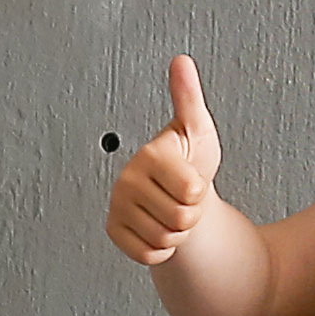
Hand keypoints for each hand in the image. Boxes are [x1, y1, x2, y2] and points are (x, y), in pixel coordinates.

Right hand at [108, 55, 224, 267]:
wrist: (176, 193)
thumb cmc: (189, 161)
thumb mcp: (196, 128)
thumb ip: (188, 97)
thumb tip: (181, 61)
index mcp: (150, 155)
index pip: (193, 191)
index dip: (200, 191)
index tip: (191, 178)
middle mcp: (127, 180)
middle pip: (181, 219)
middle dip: (190, 214)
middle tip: (181, 197)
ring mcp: (118, 206)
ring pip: (166, 239)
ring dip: (177, 232)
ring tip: (171, 209)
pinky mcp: (113, 230)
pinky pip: (149, 254)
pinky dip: (161, 248)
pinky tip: (157, 225)